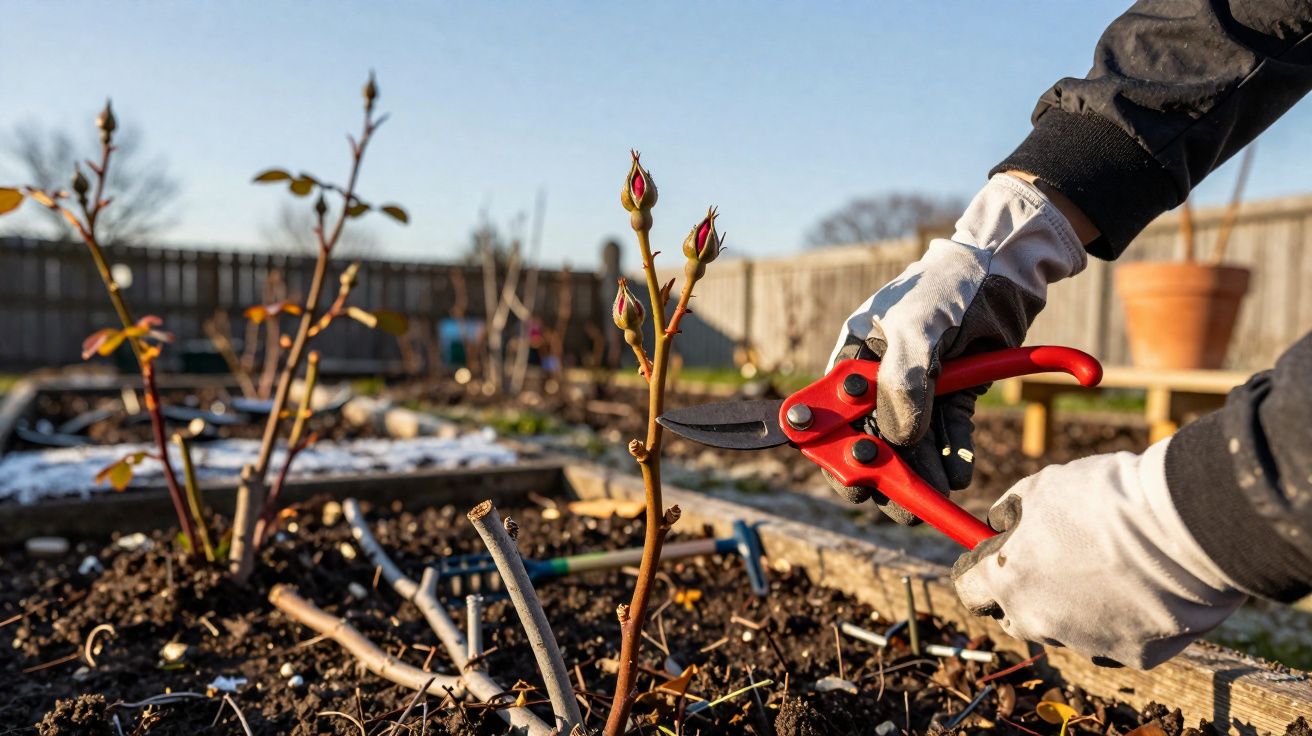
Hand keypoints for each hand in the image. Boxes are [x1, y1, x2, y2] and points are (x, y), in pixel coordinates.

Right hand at [824, 173, 1085, 523]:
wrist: (1006, 268)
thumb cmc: (947, 286)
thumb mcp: (916, 328)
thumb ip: (903, 383)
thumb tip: (900, 439)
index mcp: (855, 358)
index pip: (834, 415)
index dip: (838, 451)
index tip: (854, 482)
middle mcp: (881, 377)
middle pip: (873, 437)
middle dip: (885, 472)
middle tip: (902, 505)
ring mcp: (920, 387)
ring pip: (913, 442)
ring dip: (922, 471)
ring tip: (937, 497)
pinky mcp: (956, 394)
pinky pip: (950, 431)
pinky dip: (954, 453)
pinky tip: (958, 474)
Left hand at [952, 440, 1246, 668]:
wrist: (1183, 525)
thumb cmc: (1106, 498)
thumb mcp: (1039, 488)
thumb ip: (1009, 515)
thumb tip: (999, 528)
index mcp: (1007, 580)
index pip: (969, 590)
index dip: (978, 571)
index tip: (990, 558)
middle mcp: (1038, 621)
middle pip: (1014, 615)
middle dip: (1025, 592)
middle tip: (1053, 560)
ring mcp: (1085, 644)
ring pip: (1066, 628)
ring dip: (1075, 605)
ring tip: (1110, 565)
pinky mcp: (1133, 656)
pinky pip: (1116, 639)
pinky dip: (1122, 617)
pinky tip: (1143, 586)